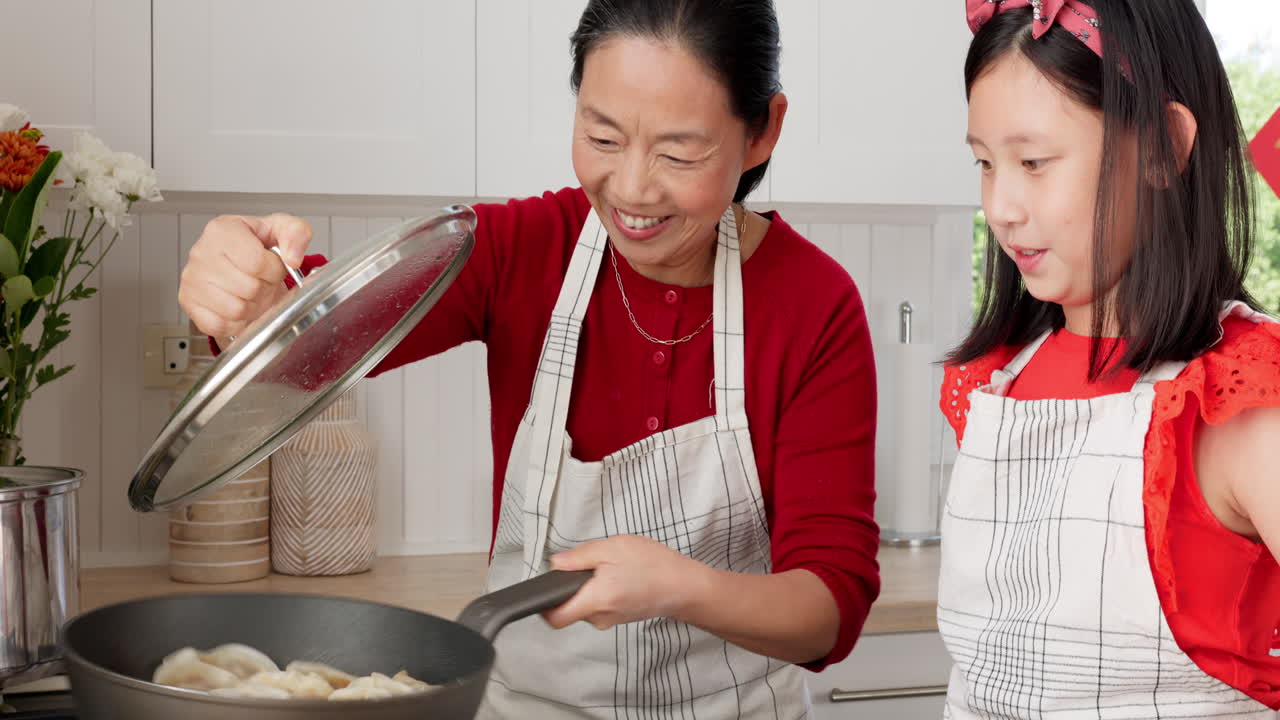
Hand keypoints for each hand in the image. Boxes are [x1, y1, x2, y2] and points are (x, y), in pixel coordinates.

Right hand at [178, 214, 312, 338]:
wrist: (236, 262)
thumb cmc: (256, 246)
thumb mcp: (282, 230)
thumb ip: (296, 233)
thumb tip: (293, 257)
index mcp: (223, 229)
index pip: (257, 262)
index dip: (274, 270)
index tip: (273, 267)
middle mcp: (201, 252)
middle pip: (249, 288)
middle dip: (264, 289)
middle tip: (262, 281)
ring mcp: (192, 278)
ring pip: (236, 309)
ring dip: (252, 306)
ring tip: (251, 292)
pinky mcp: (188, 301)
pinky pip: (219, 324)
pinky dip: (236, 321)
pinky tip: (239, 303)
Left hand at [542, 535, 710, 630]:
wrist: (685, 586)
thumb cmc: (654, 566)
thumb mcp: (614, 548)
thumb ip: (580, 556)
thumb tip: (555, 564)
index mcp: (596, 600)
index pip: (555, 618)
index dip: (544, 605)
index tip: (548, 586)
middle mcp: (600, 617)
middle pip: (569, 608)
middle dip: (573, 586)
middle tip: (591, 564)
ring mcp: (610, 620)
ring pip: (584, 605)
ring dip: (589, 587)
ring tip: (611, 568)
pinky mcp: (619, 617)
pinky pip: (599, 605)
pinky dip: (602, 591)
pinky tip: (619, 576)